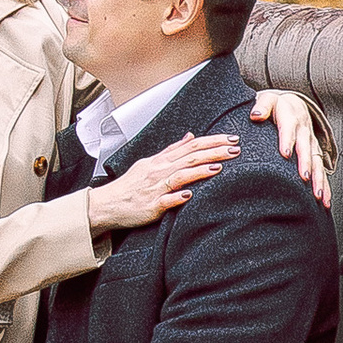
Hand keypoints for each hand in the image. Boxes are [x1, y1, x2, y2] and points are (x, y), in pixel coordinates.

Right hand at [94, 129, 240, 233]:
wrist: (107, 204)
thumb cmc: (129, 186)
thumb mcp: (149, 163)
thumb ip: (171, 150)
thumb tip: (190, 136)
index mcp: (160, 161)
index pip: (190, 146)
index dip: (212, 141)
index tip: (231, 139)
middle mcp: (159, 171)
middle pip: (190, 158)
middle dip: (214, 152)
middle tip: (235, 148)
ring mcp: (155, 188)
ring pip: (180, 175)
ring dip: (200, 170)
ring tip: (220, 166)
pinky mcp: (151, 206)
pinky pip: (166, 200)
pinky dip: (178, 196)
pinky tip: (190, 195)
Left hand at [251, 86, 332, 204]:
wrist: (294, 105)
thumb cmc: (276, 105)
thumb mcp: (267, 100)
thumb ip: (261, 106)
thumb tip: (255, 115)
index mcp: (291, 118)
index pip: (289, 128)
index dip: (287, 140)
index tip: (285, 153)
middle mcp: (305, 131)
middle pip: (306, 149)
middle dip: (306, 164)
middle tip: (304, 178)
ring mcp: (312, 144)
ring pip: (317, 162)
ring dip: (319, 179)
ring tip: (318, 195)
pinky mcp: (315, 154)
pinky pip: (321, 171)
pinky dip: (325, 186)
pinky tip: (325, 200)